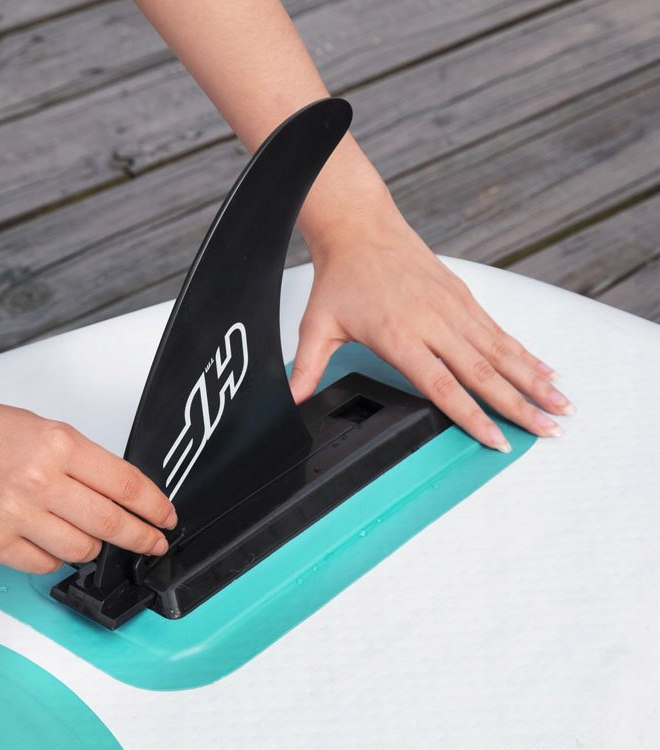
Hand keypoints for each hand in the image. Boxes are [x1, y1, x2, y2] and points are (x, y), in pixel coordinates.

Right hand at [0, 385, 176, 572]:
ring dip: (94, 547)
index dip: (154, 507)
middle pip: (111, 523)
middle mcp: (38, 480)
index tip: (166, 518)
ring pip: (80, 550)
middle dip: (141, 538)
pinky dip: (55, 557)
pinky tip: (53, 543)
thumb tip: (117, 495)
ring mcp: (14, 515)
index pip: (126, 485)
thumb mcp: (40, 429)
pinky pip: (43, 563)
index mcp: (57, 444)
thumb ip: (79, 462)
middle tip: (153, 543)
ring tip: (92, 538)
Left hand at [290, 185, 573, 451]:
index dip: (471, 415)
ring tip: (561, 406)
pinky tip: (545, 370)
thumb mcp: (317, 327)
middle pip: (482, 372)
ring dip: (533, 381)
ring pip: (500, 351)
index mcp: (399, 335)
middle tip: (549, 430)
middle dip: (518, 405)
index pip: (441, 384)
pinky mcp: (463, 296)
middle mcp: (433, 322)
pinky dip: (525, 353)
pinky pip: (499, 331)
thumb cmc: (341, 277)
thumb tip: (289, 402)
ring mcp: (453, 307)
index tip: (496, 438)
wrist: (361, 228)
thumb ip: (306, 370)